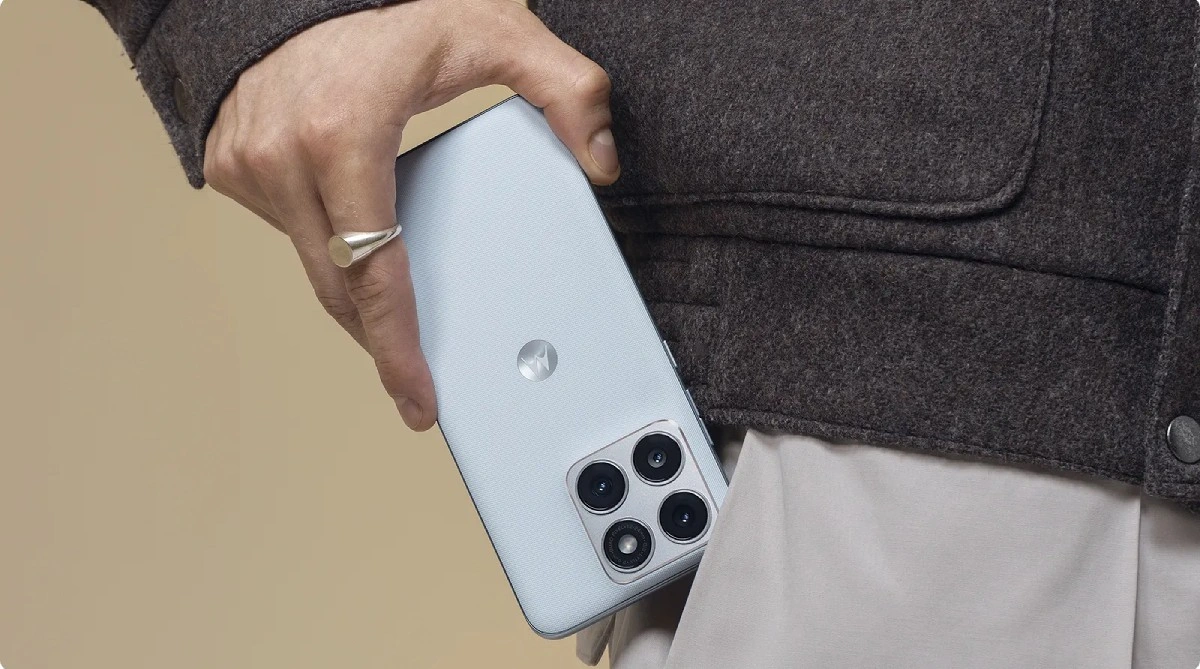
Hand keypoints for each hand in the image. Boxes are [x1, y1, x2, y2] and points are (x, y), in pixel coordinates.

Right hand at [203, 0, 617, 429]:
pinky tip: (360, 237)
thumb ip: (566, 89)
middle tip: (419, 384)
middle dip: (383, 343)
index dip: (398, 348)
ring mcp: (247, 164)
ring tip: (399, 309)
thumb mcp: (496, 30)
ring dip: (357, 291)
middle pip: (340, 288)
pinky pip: (287, 235)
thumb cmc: (388, 6)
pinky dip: (327, 248)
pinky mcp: (228, 167)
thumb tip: (602, 161)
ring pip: (312, 266)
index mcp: (342, 135)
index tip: (418, 399)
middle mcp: (282, 156)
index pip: (376, 272)